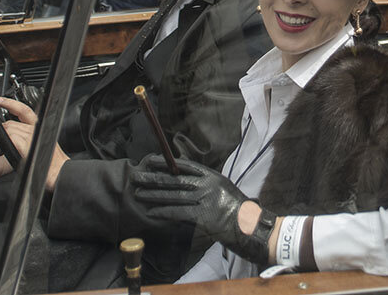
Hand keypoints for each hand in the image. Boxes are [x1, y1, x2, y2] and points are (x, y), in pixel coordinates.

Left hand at [0, 96, 68, 191]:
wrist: (60, 173)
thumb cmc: (51, 164)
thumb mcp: (40, 146)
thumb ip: (29, 138)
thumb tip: (16, 137)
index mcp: (40, 128)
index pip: (24, 110)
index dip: (11, 103)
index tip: (0, 100)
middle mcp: (36, 129)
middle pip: (10, 122)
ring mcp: (32, 137)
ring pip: (8, 129)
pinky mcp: (27, 146)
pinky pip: (10, 137)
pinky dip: (1, 143)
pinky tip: (1, 151)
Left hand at [132, 156, 269, 264]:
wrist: (251, 226)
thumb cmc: (238, 211)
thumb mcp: (223, 190)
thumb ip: (206, 185)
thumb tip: (186, 183)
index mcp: (212, 176)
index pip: (185, 165)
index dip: (166, 162)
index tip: (150, 161)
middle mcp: (208, 185)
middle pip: (175, 179)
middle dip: (154, 178)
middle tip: (137, 177)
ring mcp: (205, 200)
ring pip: (173, 195)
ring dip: (153, 194)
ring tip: (138, 193)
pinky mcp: (203, 216)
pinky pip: (177, 212)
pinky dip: (163, 212)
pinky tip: (151, 212)